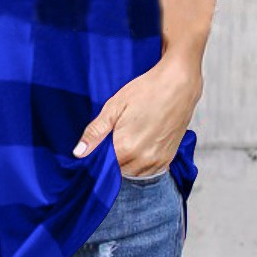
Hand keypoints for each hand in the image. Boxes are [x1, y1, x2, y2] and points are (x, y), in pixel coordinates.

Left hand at [72, 54, 203, 175]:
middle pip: (118, 170)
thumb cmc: (146, 90)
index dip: (99, 155)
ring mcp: (158, 160)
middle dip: (113, 158)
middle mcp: (143, 159)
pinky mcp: (168, 158)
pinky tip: (141, 143)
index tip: (100, 143)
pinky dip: (141, 162)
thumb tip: (78, 153)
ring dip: (127, 162)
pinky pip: (148, 171)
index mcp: (126, 147)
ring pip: (133, 173)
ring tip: (130, 137)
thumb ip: (95, 132)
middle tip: (116, 135)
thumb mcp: (114, 106)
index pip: (103, 166)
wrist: (178, 84)